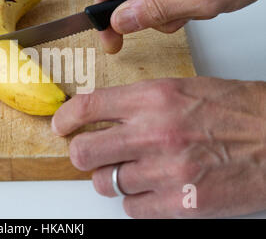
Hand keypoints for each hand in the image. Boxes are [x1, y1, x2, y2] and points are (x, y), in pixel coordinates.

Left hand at [52, 77, 265, 217]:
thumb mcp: (182, 90)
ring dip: (113, 179)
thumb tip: (104, 117)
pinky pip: (132, 209)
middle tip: (91, 154)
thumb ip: (138, 104)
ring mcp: (167, 171)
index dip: (66, 118)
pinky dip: (135, 201)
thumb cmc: (237, 112)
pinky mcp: (182, 204)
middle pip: (85, 152)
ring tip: (133, 171)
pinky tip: (151, 189)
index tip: (61, 126)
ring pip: (106, 183)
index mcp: (154, 98)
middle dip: (83, 155)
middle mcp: (155, 133)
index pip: (89, 106)